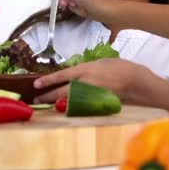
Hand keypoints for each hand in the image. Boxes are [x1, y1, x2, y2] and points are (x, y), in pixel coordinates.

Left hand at [33, 58, 148, 102]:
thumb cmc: (117, 66)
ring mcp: (89, 93)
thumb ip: (85, 68)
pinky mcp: (95, 102)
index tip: (35, 85)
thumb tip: (74, 73)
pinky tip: (65, 107)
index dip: (47, 81)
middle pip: (61, 91)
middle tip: (37, 99)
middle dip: (47, 96)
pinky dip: (71, 106)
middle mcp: (84, 82)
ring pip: (68, 100)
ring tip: (49, 104)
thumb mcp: (99, 63)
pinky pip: (79, 105)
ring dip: (57, 102)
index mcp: (84, 69)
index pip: (61, 76)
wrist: (133, 78)